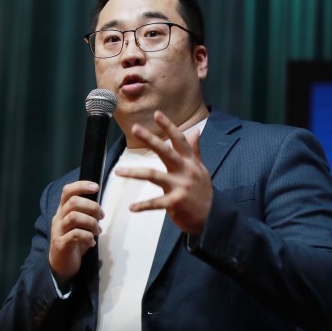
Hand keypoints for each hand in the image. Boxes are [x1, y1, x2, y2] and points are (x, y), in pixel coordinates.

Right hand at [48, 181, 103, 284]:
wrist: (61, 264)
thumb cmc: (73, 242)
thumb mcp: (79, 225)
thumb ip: (85, 213)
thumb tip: (99, 205)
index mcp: (62, 210)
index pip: (67, 191)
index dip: (81, 185)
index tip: (96, 187)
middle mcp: (58, 218)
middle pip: (73, 202)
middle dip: (92, 206)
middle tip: (102, 216)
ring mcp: (58, 231)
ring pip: (74, 217)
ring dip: (91, 222)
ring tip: (98, 231)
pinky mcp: (61, 244)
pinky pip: (75, 235)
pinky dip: (88, 237)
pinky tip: (92, 242)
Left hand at [115, 111, 211, 235]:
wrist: (213, 217)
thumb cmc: (203, 192)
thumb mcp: (201, 169)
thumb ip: (195, 150)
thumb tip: (196, 130)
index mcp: (190, 162)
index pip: (180, 140)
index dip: (169, 126)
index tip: (157, 113)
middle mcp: (185, 171)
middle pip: (166, 151)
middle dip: (150, 139)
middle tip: (135, 128)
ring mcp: (180, 186)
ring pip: (153, 175)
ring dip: (134, 173)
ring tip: (118, 171)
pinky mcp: (175, 202)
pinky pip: (156, 203)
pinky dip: (143, 206)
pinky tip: (131, 207)